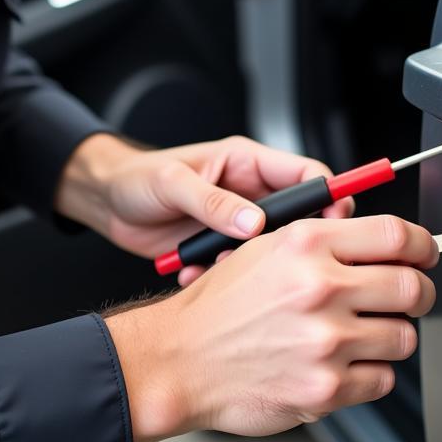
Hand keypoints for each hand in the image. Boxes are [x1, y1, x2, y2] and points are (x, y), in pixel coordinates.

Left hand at [55, 133, 354, 282]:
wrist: (106, 203)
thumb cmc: (137, 178)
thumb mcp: (172, 183)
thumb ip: (213, 202)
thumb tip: (254, 223)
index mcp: (247, 163)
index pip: (307, 175)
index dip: (328, 198)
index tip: (336, 224)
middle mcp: (249, 194)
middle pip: (297, 220)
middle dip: (291, 244)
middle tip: (277, 263)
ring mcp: (236, 224)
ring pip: (269, 251)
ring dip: (251, 266)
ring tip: (217, 267)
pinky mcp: (219, 250)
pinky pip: (239, 271)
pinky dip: (221, 278)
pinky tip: (193, 275)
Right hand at [104, 214, 438, 441]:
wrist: (180, 358)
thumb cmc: (218, 305)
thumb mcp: (264, 247)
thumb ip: (322, 238)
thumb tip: (378, 239)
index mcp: (306, 244)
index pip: (396, 235)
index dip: (424, 244)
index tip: (427, 252)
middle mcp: (320, 288)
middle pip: (412, 286)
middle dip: (420, 292)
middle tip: (411, 296)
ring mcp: (325, 342)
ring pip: (403, 337)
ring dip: (392, 336)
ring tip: (362, 334)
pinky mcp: (325, 390)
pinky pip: (381, 379)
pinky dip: (370, 373)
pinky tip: (342, 364)